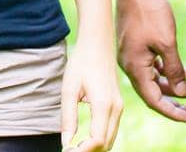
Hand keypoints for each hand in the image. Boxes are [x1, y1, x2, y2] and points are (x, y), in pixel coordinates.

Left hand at [62, 36, 123, 150]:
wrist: (97, 43)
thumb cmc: (81, 63)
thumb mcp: (69, 89)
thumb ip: (68, 118)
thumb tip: (66, 143)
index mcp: (104, 104)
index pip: (97, 140)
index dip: (82, 150)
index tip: (67, 151)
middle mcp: (116, 108)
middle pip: (105, 143)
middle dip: (89, 151)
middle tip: (69, 150)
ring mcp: (119, 106)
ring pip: (110, 139)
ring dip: (95, 147)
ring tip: (75, 146)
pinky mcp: (118, 104)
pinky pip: (111, 130)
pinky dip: (100, 139)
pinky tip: (85, 138)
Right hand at [115, 0, 185, 121]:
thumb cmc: (149, 12)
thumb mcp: (167, 42)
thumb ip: (174, 70)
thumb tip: (182, 93)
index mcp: (135, 67)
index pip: (154, 100)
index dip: (172, 111)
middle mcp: (129, 65)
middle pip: (153, 92)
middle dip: (175, 102)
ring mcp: (131, 55)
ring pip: (152, 79)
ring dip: (172, 86)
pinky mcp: (134, 46)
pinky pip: (150, 67)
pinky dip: (165, 71)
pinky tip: (182, 70)